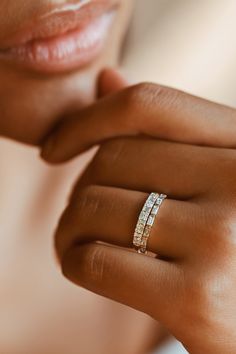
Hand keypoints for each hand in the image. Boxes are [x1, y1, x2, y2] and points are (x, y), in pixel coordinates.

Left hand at [41, 70, 235, 352]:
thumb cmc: (231, 242)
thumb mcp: (212, 175)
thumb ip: (164, 130)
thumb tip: (107, 79)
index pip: (148, 105)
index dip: (86, 118)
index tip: (53, 148)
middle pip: (113, 158)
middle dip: (78, 188)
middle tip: (79, 215)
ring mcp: (222, 239)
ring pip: (95, 207)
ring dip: (69, 227)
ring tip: (77, 241)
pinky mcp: (197, 299)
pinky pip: (94, 260)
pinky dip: (74, 261)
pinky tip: (84, 265)